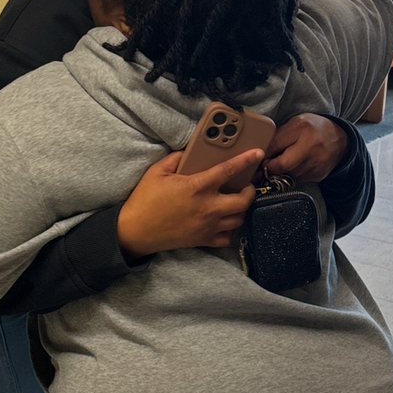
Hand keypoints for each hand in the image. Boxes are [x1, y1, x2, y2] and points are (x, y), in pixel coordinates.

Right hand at [116, 148, 263, 259]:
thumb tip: (189, 151)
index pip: (229, 170)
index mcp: (197, 187)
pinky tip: (224, 222)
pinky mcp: (203, 240)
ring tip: (237, 201)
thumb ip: (176, 158)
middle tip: (246, 185)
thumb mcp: (157, 172)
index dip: (246, 160)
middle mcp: (208, 207)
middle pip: (244, 201)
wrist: (135, 231)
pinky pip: (227, 238)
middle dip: (250, 191)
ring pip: (239, 219)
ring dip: (242, 209)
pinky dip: (230, 229)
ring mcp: (207, 226)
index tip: (257, 154)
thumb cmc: (145, 199)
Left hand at [265, 114, 347, 182]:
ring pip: (289, 175)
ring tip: (283, 161)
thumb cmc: (313, 128)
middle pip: (283, 167)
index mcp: (304, 133)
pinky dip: (293, 174)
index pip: (278, 151)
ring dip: (282, 171)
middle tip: (266, 164)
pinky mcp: (318, 176)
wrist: (340, 139)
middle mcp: (312, 152)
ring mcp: (316, 166)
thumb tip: (262, 152)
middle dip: (271, 167)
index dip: (265, 158)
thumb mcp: (295, 124)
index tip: (258, 159)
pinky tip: (296, 165)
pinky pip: (298, 179)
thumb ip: (279, 137)